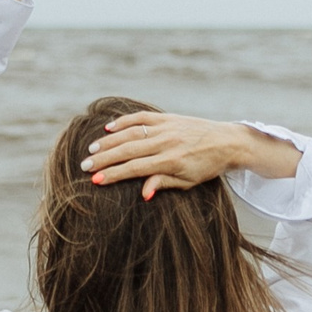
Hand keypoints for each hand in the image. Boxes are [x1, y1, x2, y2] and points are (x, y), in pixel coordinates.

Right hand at [79, 113, 300, 200]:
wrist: (227, 141)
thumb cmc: (207, 167)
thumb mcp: (188, 181)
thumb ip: (164, 183)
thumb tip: (143, 194)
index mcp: (172, 161)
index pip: (136, 168)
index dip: (114, 174)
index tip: (95, 180)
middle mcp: (167, 142)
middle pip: (128, 150)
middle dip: (104, 159)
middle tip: (84, 165)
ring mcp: (166, 127)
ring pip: (131, 133)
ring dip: (109, 142)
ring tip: (92, 150)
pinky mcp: (168, 117)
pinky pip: (141, 118)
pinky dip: (124, 122)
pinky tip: (109, 129)